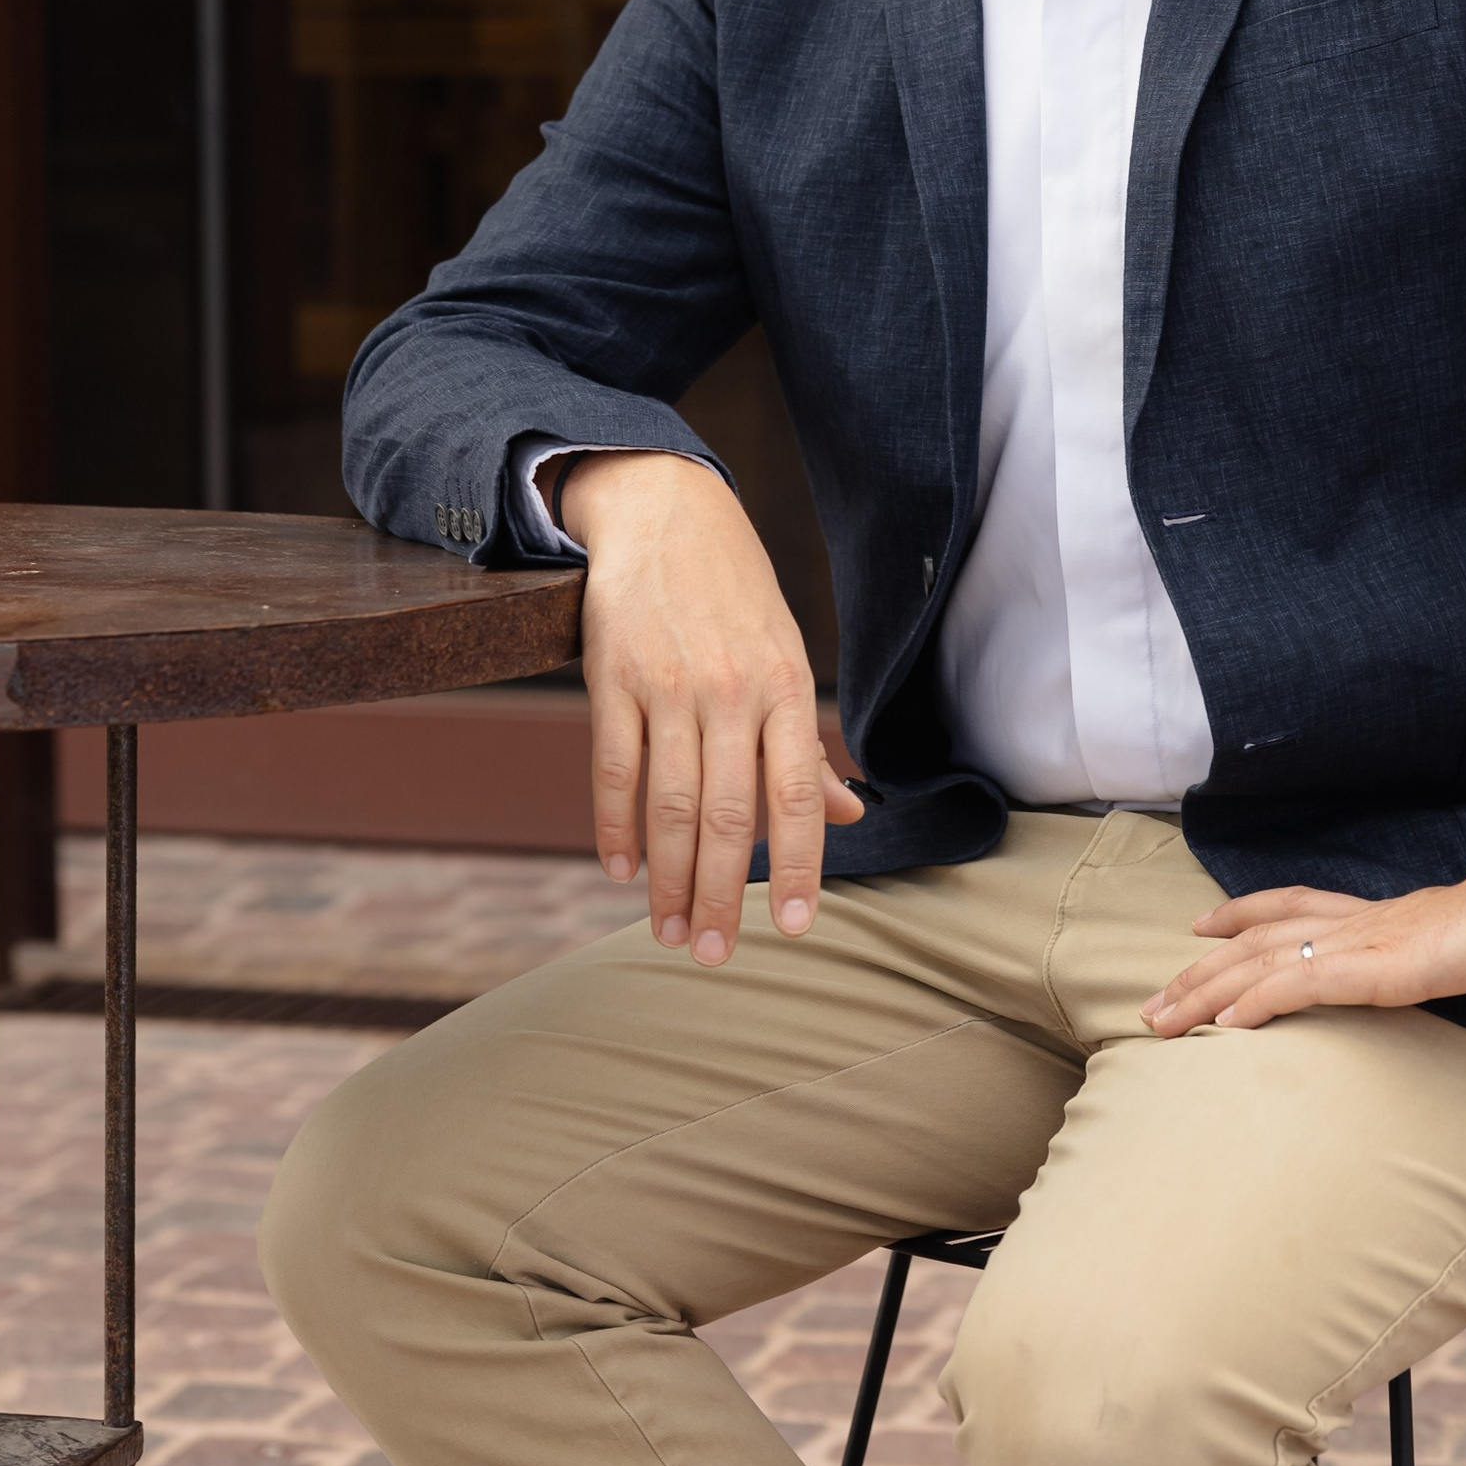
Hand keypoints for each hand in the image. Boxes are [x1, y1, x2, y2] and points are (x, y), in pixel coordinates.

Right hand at [558, 451, 862, 966]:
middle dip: (719, 895)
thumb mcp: (786, 657)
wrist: (664, 510)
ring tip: (666, 930)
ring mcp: (669, 684)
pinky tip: (622, 870)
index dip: (799, 865)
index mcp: (786, 687)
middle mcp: (732, 690)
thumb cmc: (736, 594)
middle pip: (727, 814)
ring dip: (667, 879)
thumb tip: (852, 816)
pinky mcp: (613, 676)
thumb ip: (808, 746)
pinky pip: (614, 768)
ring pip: (669, 803)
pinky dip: (616, 826)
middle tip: (711, 954)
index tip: (795, 928)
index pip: (798, 795)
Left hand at [1139, 869, 1465, 1106]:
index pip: (1300, 913)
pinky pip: (1296, 983)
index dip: (1249, 919)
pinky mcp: (1374, 966)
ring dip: (1204, 990)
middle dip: (1201, 972)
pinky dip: (1252, 1000)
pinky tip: (1218, 1022)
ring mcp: (1363, 944)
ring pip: (1259, 960)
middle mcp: (1362, 929)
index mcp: (1391, 930)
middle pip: (1258, 940)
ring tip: (1157, 1020)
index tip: (1204, 929)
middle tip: (1153, 1004)